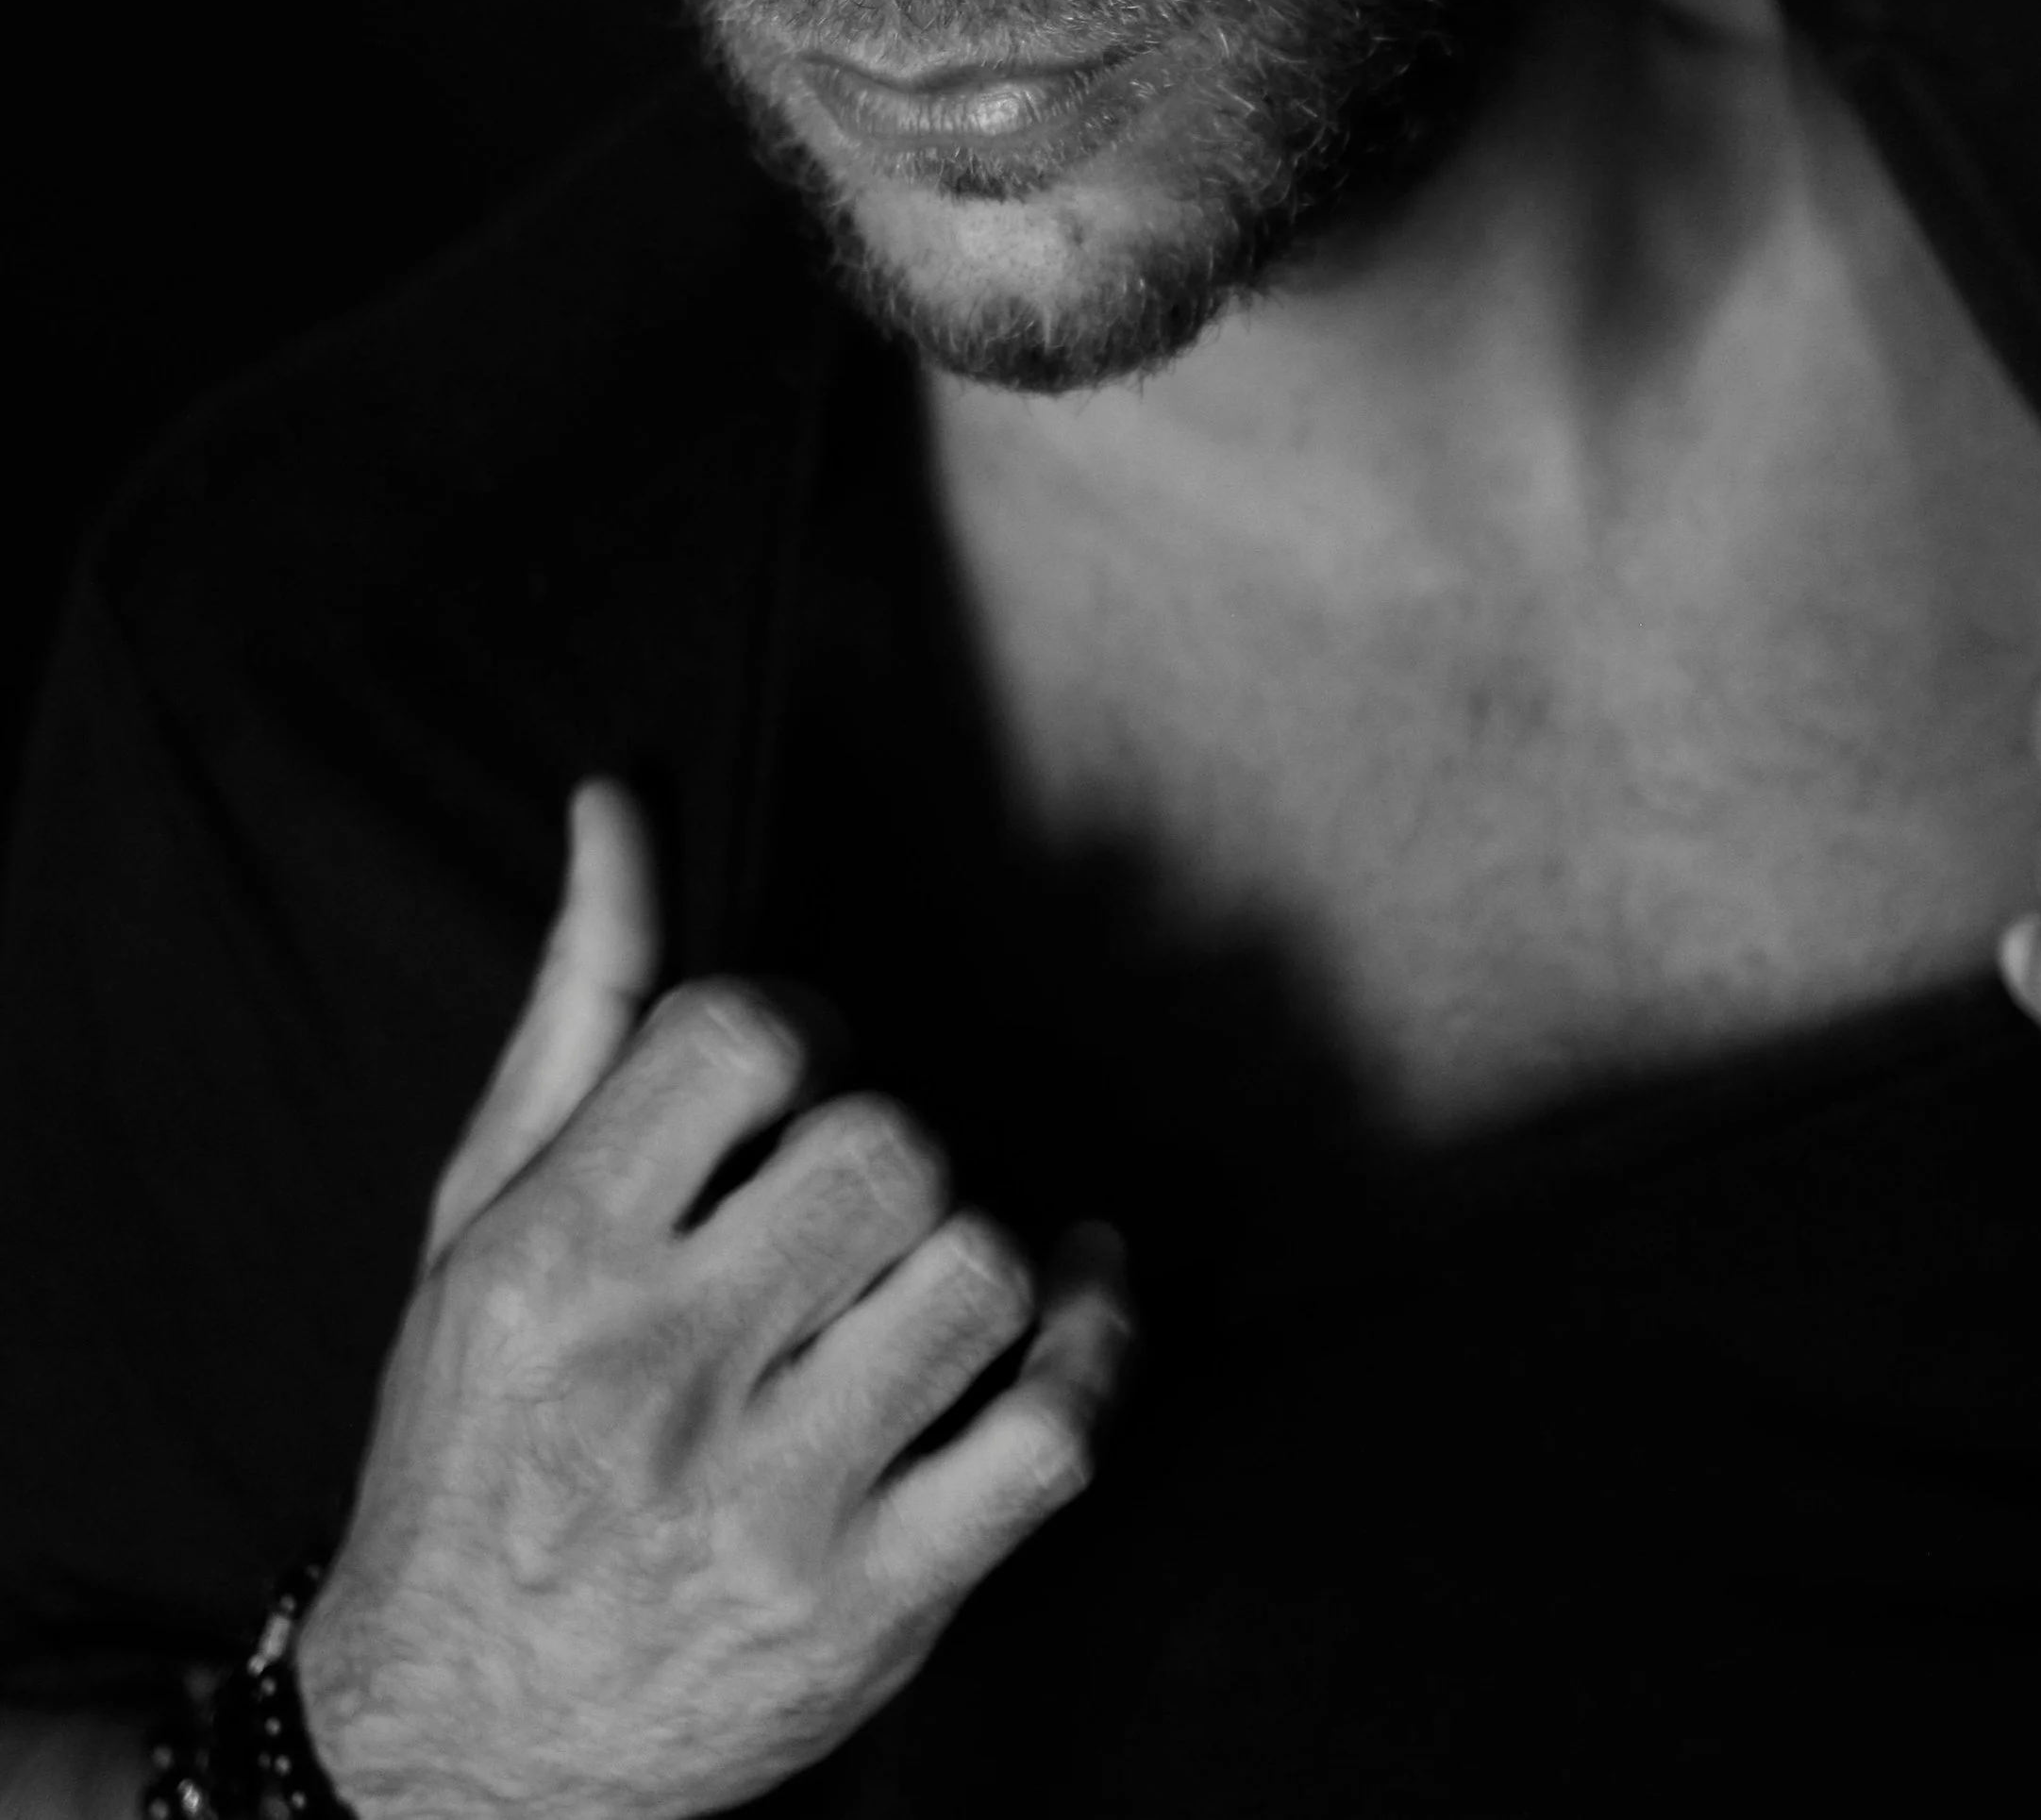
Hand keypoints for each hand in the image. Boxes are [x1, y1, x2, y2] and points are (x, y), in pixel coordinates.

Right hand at [299, 782, 1128, 1819]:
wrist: (454, 1756)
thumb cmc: (477, 1443)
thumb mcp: (482, 1220)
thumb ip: (578, 1007)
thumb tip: (621, 803)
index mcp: (552, 1261)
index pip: (746, 1034)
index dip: (800, 1030)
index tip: (786, 1084)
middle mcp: (656, 1379)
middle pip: (886, 1147)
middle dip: (886, 1145)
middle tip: (842, 1199)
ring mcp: (772, 1505)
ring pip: (975, 1275)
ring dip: (969, 1252)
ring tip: (911, 1276)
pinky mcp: (874, 1610)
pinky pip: (1050, 1436)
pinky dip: (1099, 1341)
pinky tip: (1079, 1293)